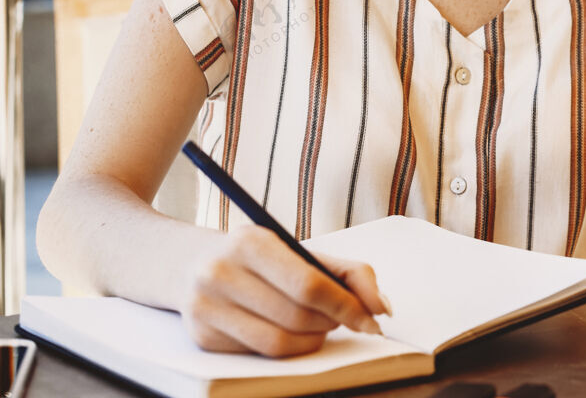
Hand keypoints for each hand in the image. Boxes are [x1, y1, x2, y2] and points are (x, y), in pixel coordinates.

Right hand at [179, 225, 391, 356]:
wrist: (192, 265)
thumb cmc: (261, 258)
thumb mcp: (301, 251)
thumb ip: (349, 273)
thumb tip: (381, 307)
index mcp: (251, 242)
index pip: (309, 284)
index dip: (347, 306)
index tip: (372, 319)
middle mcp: (221, 272)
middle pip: (297, 317)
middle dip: (331, 322)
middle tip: (340, 318)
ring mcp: (206, 307)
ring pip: (279, 342)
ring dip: (312, 339)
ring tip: (318, 326)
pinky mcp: (202, 336)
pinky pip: (260, 354)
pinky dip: (286, 347)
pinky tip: (288, 331)